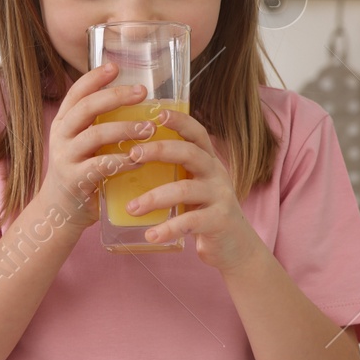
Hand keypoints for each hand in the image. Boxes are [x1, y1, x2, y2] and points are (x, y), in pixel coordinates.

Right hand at [36, 62, 153, 228]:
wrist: (59, 210)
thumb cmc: (81, 172)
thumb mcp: (83, 144)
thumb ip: (99, 125)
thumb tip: (137, 103)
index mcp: (63, 123)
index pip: (75, 93)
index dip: (94, 78)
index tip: (115, 67)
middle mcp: (60, 136)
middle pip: (85, 108)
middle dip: (115, 96)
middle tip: (142, 92)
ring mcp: (65, 158)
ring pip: (95, 135)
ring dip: (125, 129)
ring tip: (149, 128)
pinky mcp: (75, 180)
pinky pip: (101, 166)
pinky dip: (123, 161)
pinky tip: (140, 160)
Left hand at [123, 107, 264, 271]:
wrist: (235, 246)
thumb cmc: (203, 210)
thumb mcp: (192, 184)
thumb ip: (170, 171)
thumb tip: (124, 158)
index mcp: (207, 161)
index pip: (196, 132)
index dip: (179, 120)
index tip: (157, 113)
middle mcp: (216, 173)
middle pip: (188, 153)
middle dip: (159, 150)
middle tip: (131, 155)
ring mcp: (220, 196)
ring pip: (185, 189)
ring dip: (154, 197)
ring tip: (131, 208)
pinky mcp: (219, 221)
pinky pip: (191, 221)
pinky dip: (168, 228)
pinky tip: (151, 235)